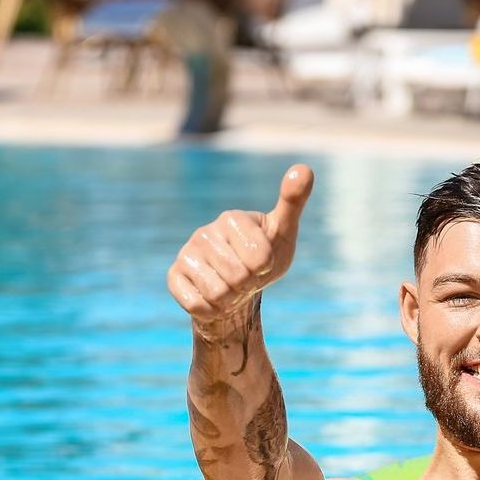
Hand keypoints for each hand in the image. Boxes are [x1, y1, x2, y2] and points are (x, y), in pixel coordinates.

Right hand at [167, 164, 313, 340]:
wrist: (238, 289)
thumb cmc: (264, 257)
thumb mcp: (283, 231)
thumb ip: (293, 201)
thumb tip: (304, 168)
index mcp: (231, 218)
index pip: (260, 259)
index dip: (265, 269)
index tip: (261, 263)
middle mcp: (204, 232)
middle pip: (239, 278)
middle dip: (248, 286)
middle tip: (246, 278)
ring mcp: (186, 254)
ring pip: (218, 294)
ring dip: (232, 300)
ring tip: (232, 287)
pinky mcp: (174, 277)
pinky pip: (199, 306)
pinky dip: (214, 311)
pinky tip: (214, 299)